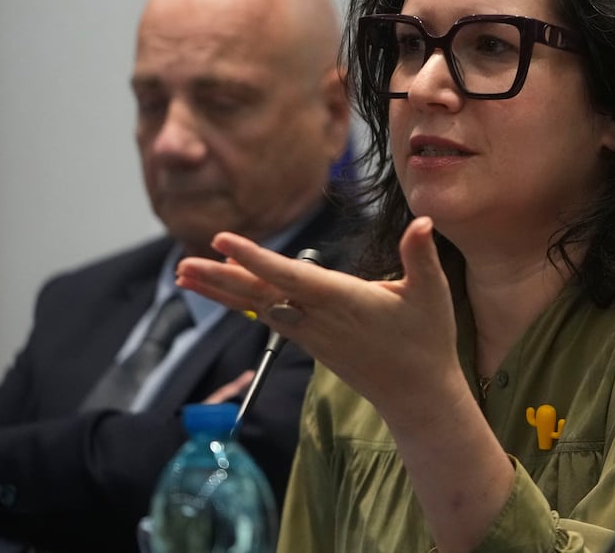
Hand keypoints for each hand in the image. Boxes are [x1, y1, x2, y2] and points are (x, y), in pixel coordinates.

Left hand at [175, 218, 467, 422]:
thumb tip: (424, 221)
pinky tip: (225, 292)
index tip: (222, 241)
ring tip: (184, 275)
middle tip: (182, 265)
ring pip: (259, 306)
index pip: (290, 276)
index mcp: (343, 301)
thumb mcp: (432, 294)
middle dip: (220, 279)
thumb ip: (421, 255)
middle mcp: (319, 318)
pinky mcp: (311, 341)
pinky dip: (241, 302)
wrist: (415, 394)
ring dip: (221, 291)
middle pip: (261, 294)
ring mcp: (311, 333)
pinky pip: (268, 316)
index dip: (255, 258)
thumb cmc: (426, 341)